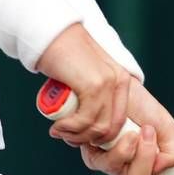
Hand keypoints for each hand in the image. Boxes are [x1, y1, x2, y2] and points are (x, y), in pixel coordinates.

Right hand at [33, 24, 134, 148]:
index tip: (79, 136)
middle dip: (88, 139)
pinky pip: (85, 120)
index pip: (119, 122)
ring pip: (98, 128)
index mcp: (122, 81)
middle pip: (111, 129)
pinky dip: (70, 128)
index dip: (100, 136)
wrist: (52, 34)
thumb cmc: (64, 57)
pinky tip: (57, 126)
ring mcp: (108, 83)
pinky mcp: (93, 85)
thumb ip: (95, 93)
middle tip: (67, 136)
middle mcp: (120, 82)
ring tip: (59, 131)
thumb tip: (91, 125)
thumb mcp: (87, 76)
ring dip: (76, 135)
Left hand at [77, 80, 173, 174]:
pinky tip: (124, 127)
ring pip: (121, 170)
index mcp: (141, 167)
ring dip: (136, 148)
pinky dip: (122, 142)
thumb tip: (160, 170)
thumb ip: (171, 152)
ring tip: (138, 128)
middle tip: (148, 133)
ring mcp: (104, 162)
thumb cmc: (143, 109)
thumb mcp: (165, 128)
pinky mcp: (90, 153)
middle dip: (146, 159)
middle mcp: (121, 169)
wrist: (121, 88)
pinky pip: (108, 159)